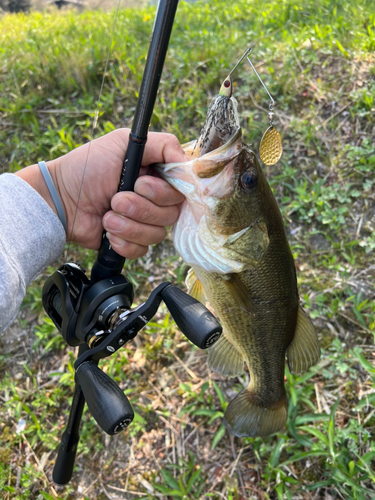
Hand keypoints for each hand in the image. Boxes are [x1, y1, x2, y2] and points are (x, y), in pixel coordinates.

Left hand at [17, 129, 185, 257]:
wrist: (60, 200)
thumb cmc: (87, 168)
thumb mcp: (123, 142)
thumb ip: (163, 145)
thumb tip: (190, 166)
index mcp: (157, 174)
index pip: (183, 188)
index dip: (166, 190)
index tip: (142, 184)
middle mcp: (155, 199)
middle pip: (172, 212)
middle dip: (141, 206)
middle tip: (116, 197)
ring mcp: (144, 221)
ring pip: (158, 233)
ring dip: (129, 224)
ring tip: (107, 213)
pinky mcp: (132, 241)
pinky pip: (142, 249)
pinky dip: (123, 240)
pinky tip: (108, 230)